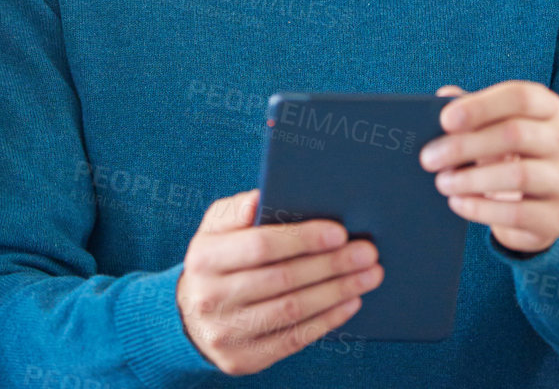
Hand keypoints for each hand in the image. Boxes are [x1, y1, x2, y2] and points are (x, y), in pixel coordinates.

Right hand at [176, 189, 381, 374]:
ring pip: (293, 311)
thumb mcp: (216, 228)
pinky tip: (350, 303)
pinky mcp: (242, 359)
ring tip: (368, 276)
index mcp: (204, 257)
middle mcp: (210, 297)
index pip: (261, 246)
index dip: (303, 239)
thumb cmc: (217, 259)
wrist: (189, 316)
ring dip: (337, 292)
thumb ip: (238, 210)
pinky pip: (293, 339)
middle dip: (332, 265)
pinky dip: (327, 320)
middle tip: (367, 253)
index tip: (339, 232)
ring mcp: (225, 333)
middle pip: (283, 279)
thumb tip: (262, 200)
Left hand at [418, 82, 558, 254]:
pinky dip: (482, 208)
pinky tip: (458, 203)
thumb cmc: (507, 157)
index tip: (445, 120)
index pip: (520, 97)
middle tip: (429, 158)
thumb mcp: (491, 130)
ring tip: (442, 183)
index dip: (481, 106)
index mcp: (547, 108)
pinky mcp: (557, 216)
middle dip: (466, 146)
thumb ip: (470, 111)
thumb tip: (442, 96)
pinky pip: (518, 213)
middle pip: (516, 134)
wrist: (535, 208)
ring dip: (472, 179)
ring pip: (519, 175)